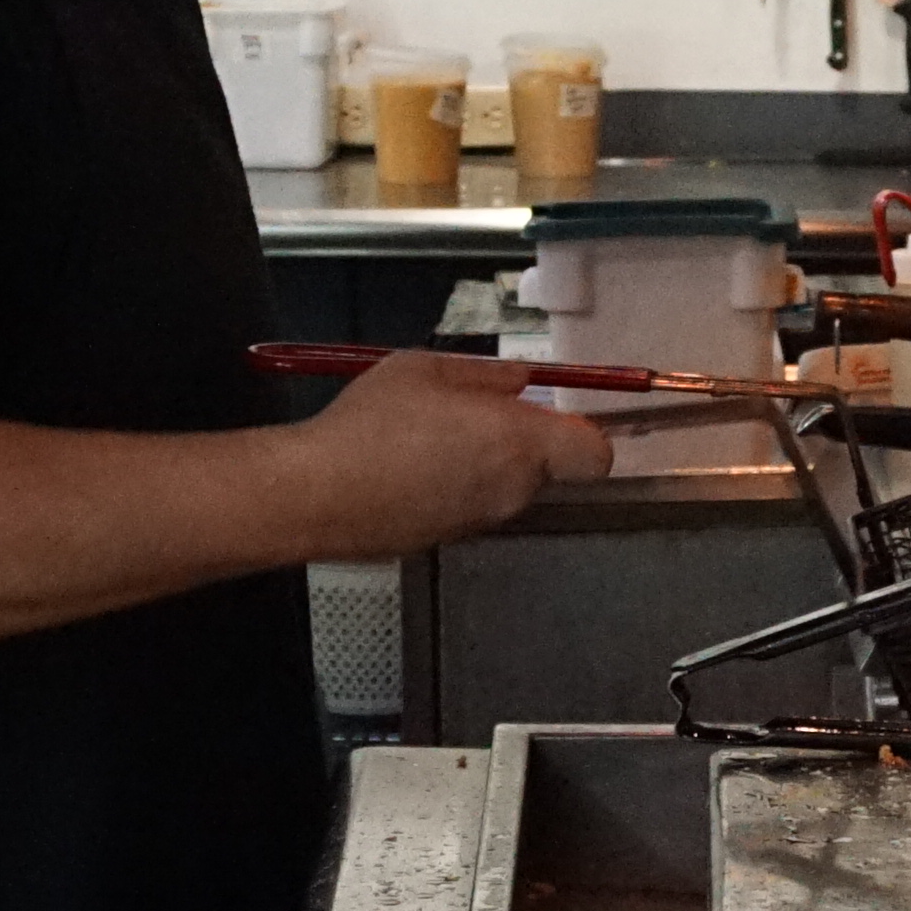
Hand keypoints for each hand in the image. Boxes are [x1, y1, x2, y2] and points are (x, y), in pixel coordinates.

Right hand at [290, 354, 616, 552]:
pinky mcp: (448, 541)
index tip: (553, 414)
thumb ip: (484, 376)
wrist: (317, 496)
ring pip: (506, 488)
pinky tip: (408, 470)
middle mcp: (511, 491)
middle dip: (522, 442)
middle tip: (471, 414)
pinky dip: (454, 488)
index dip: (583, 434)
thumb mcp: (425, 370)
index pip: (594, 454)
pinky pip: (470, 506)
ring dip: (485, 465)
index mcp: (519, 444)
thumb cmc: (373, 423)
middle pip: (547, 468)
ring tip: (428, 439)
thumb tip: (519, 383)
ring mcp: (481, 522)